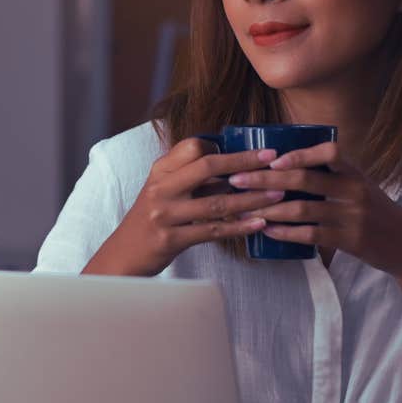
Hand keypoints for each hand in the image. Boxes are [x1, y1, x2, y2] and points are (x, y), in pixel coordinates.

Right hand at [84, 138, 286, 276]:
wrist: (123, 256)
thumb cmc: (151, 221)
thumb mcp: (163, 191)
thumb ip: (191, 177)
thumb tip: (232, 164)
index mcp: (160, 171)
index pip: (194, 147)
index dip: (224, 148)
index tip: (252, 150)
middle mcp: (161, 187)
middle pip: (207, 166)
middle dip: (244, 162)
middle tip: (273, 160)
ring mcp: (164, 213)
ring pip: (216, 202)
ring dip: (251, 198)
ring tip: (278, 195)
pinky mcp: (170, 239)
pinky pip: (212, 230)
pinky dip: (239, 227)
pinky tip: (259, 224)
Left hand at [227, 140, 401, 282]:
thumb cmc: (376, 213)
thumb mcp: (360, 187)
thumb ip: (332, 176)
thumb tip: (286, 166)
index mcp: (355, 172)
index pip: (330, 152)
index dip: (300, 153)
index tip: (272, 158)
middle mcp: (355, 190)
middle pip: (306, 179)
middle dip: (266, 179)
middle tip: (237, 179)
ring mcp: (352, 216)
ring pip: (303, 208)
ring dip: (269, 208)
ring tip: (244, 208)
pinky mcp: (349, 240)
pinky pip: (311, 235)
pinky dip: (285, 232)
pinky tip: (268, 231)